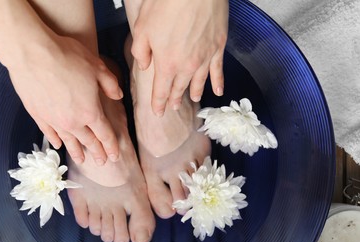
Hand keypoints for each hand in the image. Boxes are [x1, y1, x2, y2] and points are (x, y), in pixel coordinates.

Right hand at [8, 35, 122, 164]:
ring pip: (68, 141)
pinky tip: (59, 145)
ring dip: (76, 151)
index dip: (111, 146)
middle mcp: (73, 121)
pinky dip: (56, 140)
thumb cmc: (68, 58)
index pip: (104, 134)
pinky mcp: (38, 115)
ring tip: (81, 160)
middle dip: (97, 152)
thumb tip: (118, 96)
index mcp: (91, 112)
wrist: (33, 54)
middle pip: (88, 141)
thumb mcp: (98, 68)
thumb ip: (110, 85)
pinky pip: (49, 133)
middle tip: (101, 162)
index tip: (115, 156)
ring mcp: (54, 120)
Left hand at [131, 0, 228, 115]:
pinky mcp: (218, 47)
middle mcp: (187, 66)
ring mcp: (205, 57)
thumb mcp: (142, 28)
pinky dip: (218, 82)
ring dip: (195, 92)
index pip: (161, 91)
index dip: (158, 103)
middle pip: (179, 87)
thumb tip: (144, 67)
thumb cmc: (166, 4)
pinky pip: (218, 70)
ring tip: (193, 99)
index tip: (158, 112)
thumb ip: (141, 52)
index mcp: (166, 63)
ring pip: (199, 81)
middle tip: (172, 107)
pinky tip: (219, 91)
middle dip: (174, 99)